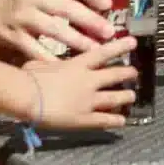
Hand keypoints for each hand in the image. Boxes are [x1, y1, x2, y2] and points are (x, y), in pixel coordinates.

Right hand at [0, 0, 115, 60]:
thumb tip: (98, 1)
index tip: (108, 4)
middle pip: (66, 8)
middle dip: (90, 20)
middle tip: (109, 32)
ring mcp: (21, 17)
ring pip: (54, 30)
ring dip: (77, 41)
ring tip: (96, 49)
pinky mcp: (13, 37)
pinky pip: (36, 50)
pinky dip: (52, 59)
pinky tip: (69, 65)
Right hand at [22, 37, 137, 129]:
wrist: (28, 97)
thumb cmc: (29, 78)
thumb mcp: (39, 64)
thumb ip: (47, 65)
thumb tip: (42, 66)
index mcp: (77, 65)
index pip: (104, 53)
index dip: (120, 47)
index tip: (133, 43)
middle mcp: (88, 81)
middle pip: (114, 75)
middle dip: (127, 73)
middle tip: (135, 72)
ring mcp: (88, 100)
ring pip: (114, 98)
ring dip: (125, 96)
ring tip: (132, 96)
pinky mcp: (84, 118)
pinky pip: (103, 120)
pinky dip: (114, 120)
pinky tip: (122, 121)